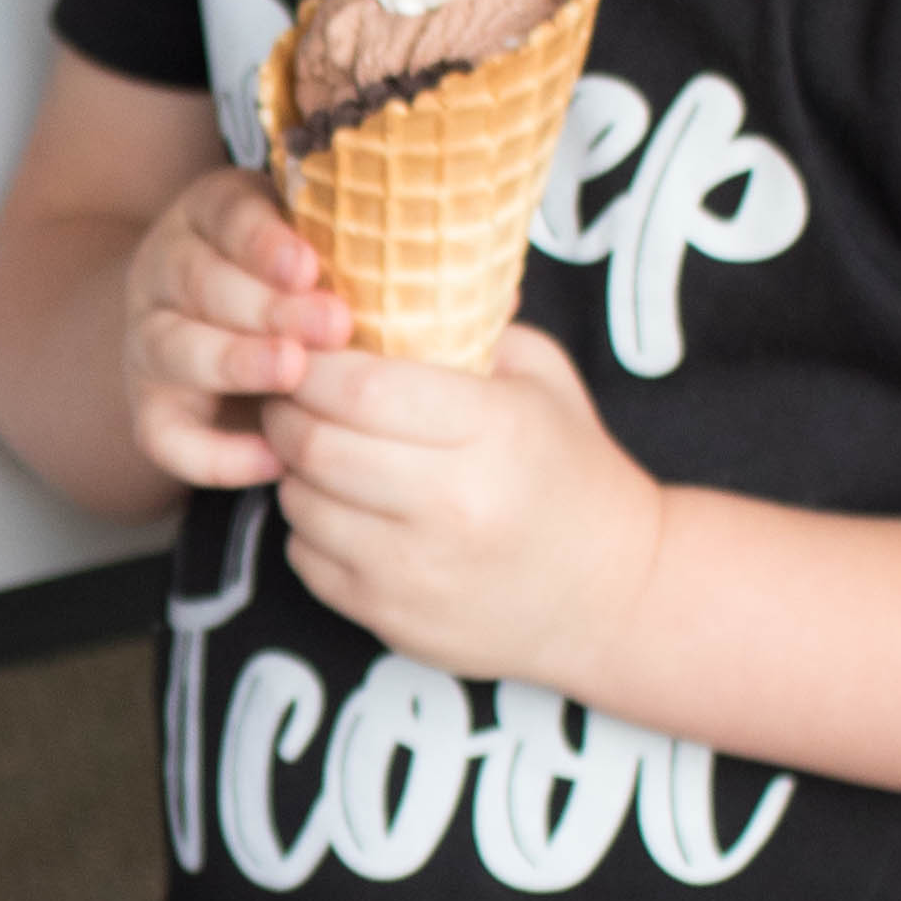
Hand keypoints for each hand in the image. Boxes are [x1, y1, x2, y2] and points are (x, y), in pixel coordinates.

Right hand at [122, 165, 353, 492]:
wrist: (231, 337)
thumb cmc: (303, 292)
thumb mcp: (321, 249)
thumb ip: (360, 252)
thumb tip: (456, 272)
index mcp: (210, 218)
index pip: (223, 214)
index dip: (262, 240)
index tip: (309, 265)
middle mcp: (167, 273)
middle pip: (198, 280)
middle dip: (266, 305)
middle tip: (332, 325)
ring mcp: (150, 340)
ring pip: (173, 348)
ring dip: (236, 361)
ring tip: (294, 374)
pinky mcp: (151, 409)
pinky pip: (164, 437)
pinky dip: (214, 454)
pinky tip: (272, 458)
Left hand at [263, 322, 662, 687]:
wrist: (614, 594)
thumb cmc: (572, 471)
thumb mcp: (541, 378)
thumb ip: (466, 326)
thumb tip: (378, 279)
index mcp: (491, 432)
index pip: (359, 387)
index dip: (312, 362)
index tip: (305, 346)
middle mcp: (450, 506)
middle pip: (314, 445)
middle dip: (286, 411)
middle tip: (290, 394)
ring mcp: (415, 572)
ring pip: (300, 504)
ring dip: (293, 470)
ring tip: (318, 448)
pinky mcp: (391, 620)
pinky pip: (306, 559)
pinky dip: (309, 527)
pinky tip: (343, 508)